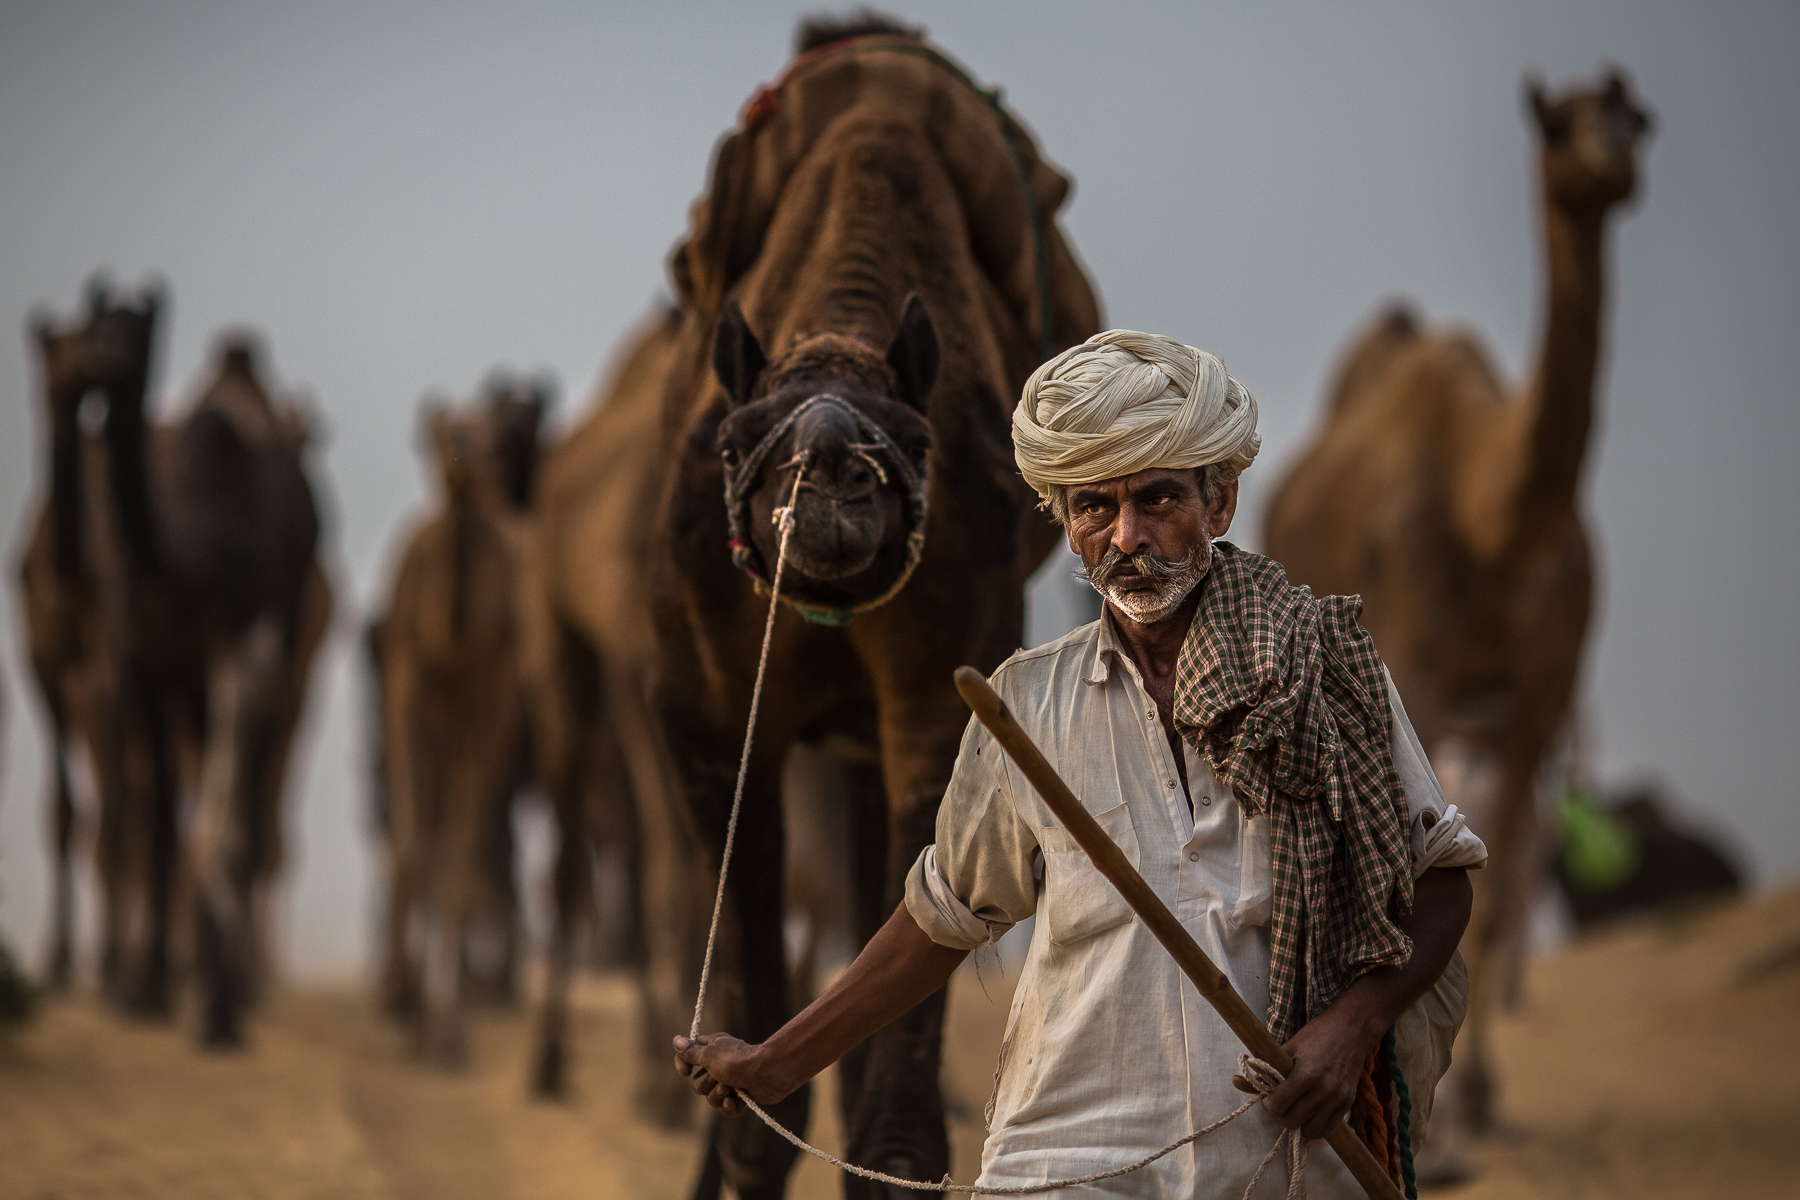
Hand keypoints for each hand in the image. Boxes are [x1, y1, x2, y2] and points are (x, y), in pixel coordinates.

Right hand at [673, 1033, 791, 1115]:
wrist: (767, 1074)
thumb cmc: (737, 1060)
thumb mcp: (709, 1054)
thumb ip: (691, 1052)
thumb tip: (676, 1040)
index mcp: (712, 1049)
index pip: (688, 1057)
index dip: (683, 1065)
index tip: (685, 1072)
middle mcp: (720, 1065)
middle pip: (697, 1083)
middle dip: (706, 1084)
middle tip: (720, 1077)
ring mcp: (731, 1082)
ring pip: (710, 1098)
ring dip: (718, 1095)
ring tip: (730, 1089)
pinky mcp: (741, 1097)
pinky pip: (725, 1109)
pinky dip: (729, 1106)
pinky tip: (736, 1101)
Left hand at [1232, 1006, 1378, 1139]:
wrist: (1352, 1029)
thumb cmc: (1317, 1034)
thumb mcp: (1287, 1048)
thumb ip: (1263, 1069)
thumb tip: (1235, 1081)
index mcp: (1307, 1073)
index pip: (1279, 1104)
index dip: (1268, 1103)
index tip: (1267, 1096)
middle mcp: (1324, 1089)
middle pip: (1292, 1120)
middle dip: (1280, 1114)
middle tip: (1279, 1103)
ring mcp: (1338, 1098)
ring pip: (1310, 1130)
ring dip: (1298, 1123)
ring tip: (1294, 1109)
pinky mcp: (1348, 1103)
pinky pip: (1328, 1128)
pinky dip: (1315, 1126)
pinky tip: (1309, 1115)